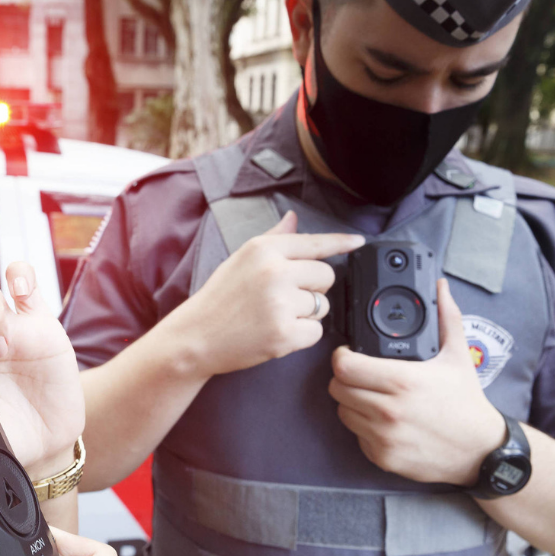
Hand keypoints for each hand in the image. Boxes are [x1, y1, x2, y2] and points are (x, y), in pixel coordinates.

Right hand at [163, 210, 364, 376]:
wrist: (196, 337)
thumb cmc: (219, 299)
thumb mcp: (240, 259)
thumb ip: (273, 239)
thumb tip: (293, 219)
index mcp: (263, 249)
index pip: (313, 242)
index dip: (340, 242)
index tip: (358, 241)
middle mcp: (274, 272)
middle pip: (326, 276)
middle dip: (313, 288)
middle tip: (285, 297)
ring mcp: (280, 303)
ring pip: (323, 305)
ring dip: (307, 314)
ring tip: (275, 316)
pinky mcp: (284, 333)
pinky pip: (316, 331)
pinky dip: (301, 336)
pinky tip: (277, 333)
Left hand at [328, 279, 506, 485]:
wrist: (481, 452)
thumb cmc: (466, 403)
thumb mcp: (458, 356)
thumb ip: (446, 318)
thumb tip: (441, 287)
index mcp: (402, 381)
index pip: (344, 366)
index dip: (342, 357)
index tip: (350, 354)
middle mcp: (388, 411)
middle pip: (337, 388)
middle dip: (344, 378)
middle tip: (360, 375)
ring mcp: (383, 437)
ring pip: (343, 412)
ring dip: (352, 402)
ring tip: (373, 396)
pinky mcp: (382, 458)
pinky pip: (356, 436)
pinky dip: (364, 427)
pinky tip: (383, 421)